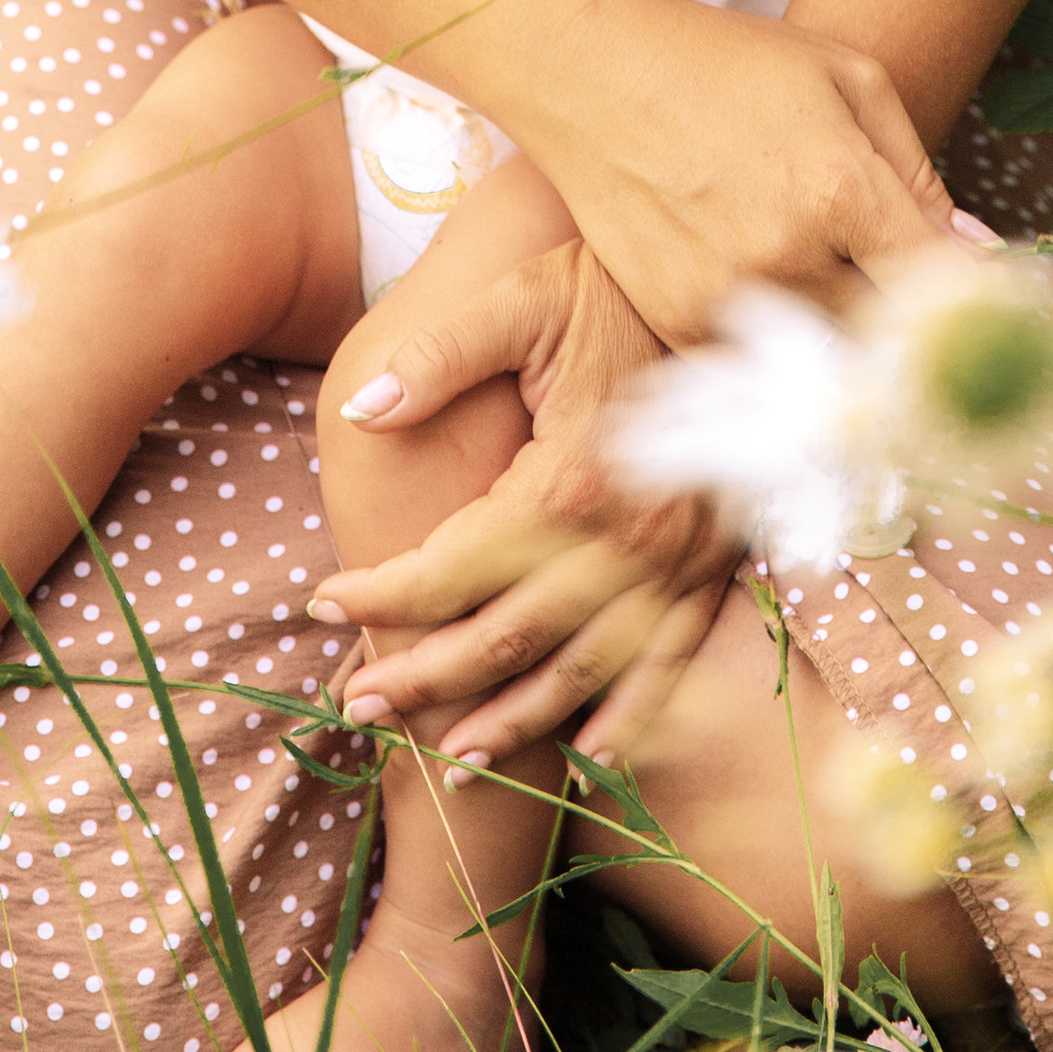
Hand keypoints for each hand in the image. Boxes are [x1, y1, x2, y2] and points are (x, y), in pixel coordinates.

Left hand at [311, 240, 737, 766]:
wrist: (729, 293)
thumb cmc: (610, 295)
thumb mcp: (522, 302)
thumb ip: (440, 357)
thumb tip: (361, 409)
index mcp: (567, 479)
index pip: (451, 567)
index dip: (381, 594)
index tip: (323, 602)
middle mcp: (622, 541)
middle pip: (504, 638)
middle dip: (424, 679)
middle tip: (358, 704)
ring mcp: (671, 567)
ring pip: (577, 674)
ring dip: (510, 723)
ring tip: (446, 759)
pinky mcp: (707, 572)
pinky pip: (666, 667)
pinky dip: (628, 721)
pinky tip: (586, 758)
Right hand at [510, 0, 962, 353]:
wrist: (598, 75)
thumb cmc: (730, 63)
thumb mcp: (846, 78)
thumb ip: (918, 170)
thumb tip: (976, 249)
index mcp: (841, 188)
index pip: (939, 282)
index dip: (972, 300)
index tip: (986, 304)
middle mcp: (788, 254)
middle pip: (888, 333)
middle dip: (912, 325)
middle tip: (917, 304)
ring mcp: (730, 297)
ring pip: (826, 355)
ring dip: (848, 334)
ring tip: (844, 290)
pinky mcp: (680, 322)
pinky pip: (759, 361)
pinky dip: (781, 342)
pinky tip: (780, 294)